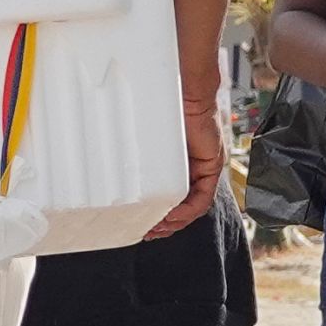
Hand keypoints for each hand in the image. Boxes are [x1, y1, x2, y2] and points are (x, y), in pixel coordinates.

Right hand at [149, 97, 229, 237]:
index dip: (160, 214)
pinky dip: (187, 211)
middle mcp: (194, 168)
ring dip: (176, 221)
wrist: (187, 92)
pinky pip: (202, 198)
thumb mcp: (149, 140)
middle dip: (167, 224)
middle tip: (149, 232)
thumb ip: (141, 155)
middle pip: (183, 206)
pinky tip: (172, 216)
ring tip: (158, 228)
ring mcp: (204, 168)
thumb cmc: (166, 108)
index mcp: (179, 162)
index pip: (172, 196)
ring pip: (193, 206)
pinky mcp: (212, 167)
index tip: (144, 224)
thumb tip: (113, 160)